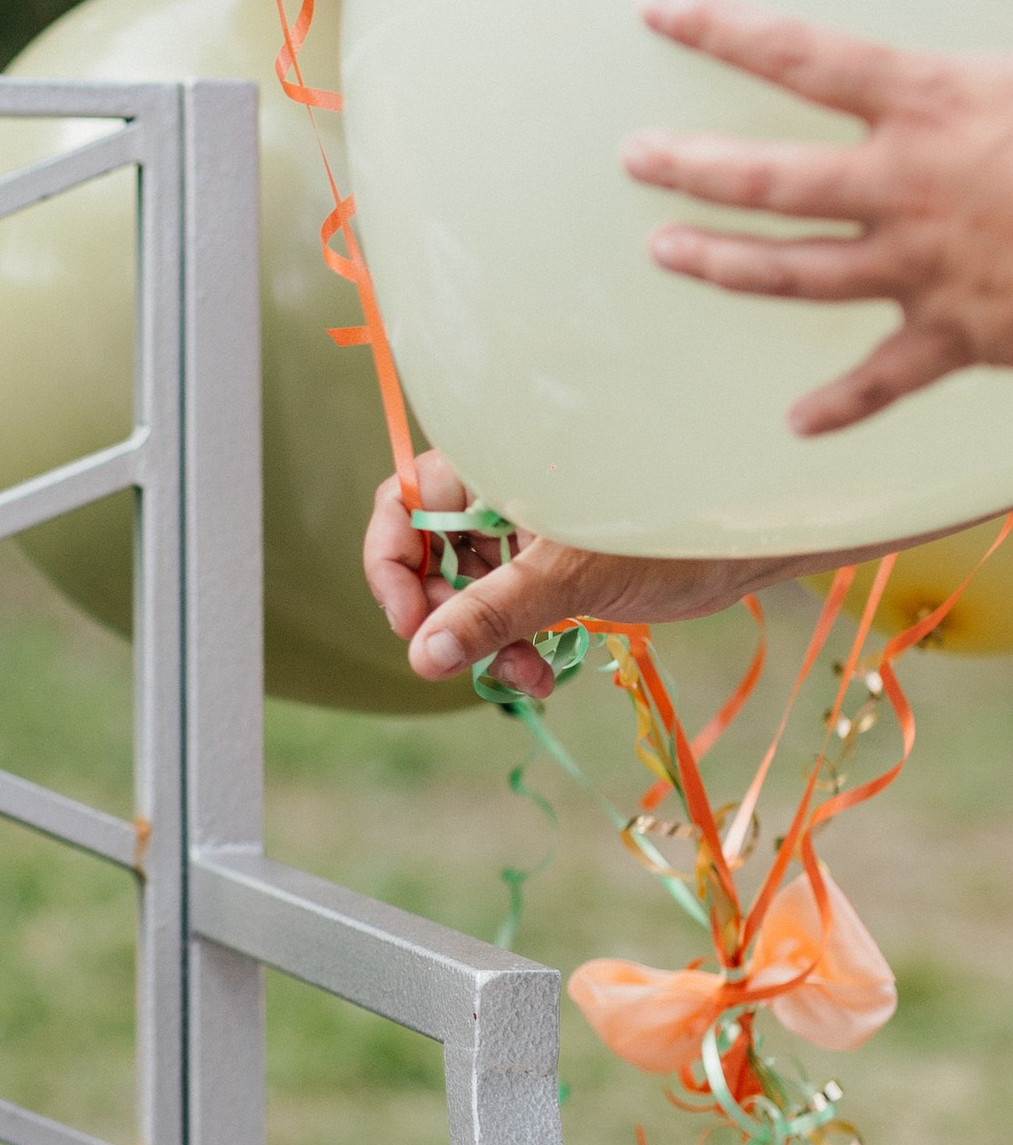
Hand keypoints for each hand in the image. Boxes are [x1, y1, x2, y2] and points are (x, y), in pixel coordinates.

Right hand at [365, 459, 774, 696]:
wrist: (752, 541)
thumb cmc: (668, 534)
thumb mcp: (570, 579)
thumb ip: (490, 615)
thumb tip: (420, 659)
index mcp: (493, 464)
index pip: (401, 506)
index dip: (392, 569)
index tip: (413, 630)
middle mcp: (501, 491)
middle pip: (430, 556)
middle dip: (448, 621)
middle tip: (475, 668)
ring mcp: (527, 529)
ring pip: (470, 590)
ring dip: (487, 643)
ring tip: (528, 680)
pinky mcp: (554, 563)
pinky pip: (509, 606)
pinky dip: (518, 643)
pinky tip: (545, 675)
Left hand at [625, 0, 1012, 433]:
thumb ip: (984, 58)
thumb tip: (962, 28)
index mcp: (934, 101)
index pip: (799, 54)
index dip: (721, 27)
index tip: (655, 7)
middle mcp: (909, 185)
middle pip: (769, 178)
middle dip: (692, 165)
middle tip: (635, 155)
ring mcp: (924, 267)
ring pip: (795, 272)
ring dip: (723, 264)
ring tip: (665, 251)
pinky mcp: (958, 337)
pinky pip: (884, 380)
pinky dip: (840, 405)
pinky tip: (796, 423)